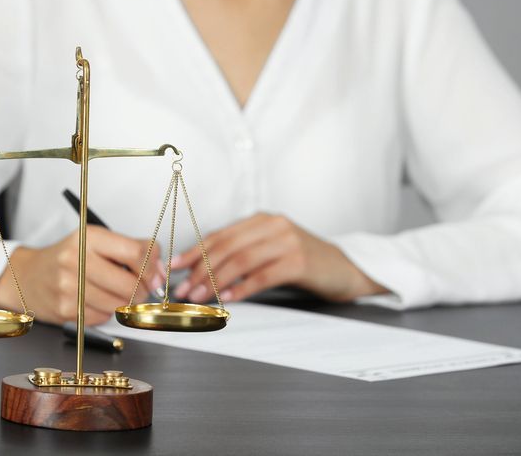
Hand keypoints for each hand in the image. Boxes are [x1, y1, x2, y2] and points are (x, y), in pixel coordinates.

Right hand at [0, 226, 164, 325]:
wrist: (27, 276)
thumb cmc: (67, 257)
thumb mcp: (96, 241)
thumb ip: (130, 250)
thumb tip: (160, 271)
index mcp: (89, 237)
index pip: (135, 253)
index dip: (152, 267)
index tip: (156, 275)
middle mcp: (77, 260)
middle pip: (130, 284)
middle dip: (142, 290)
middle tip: (142, 289)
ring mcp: (69, 287)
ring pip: (118, 304)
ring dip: (124, 303)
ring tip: (115, 293)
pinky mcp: (66, 310)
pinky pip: (102, 318)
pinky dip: (106, 312)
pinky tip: (96, 301)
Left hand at [168, 213, 387, 303]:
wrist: (346, 269)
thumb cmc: (304, 263)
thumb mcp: (271, 251)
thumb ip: (243, 254)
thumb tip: (201, 273)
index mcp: (262, 220)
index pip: (221, 235)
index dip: (194, 251)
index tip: (174, 268)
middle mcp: (274, 225)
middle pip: (228, 247)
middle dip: (200, 270)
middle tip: (184, 290)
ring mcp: (288, 241)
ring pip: (242, 260)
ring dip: (216, 281)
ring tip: (201, 297)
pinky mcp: (300, 261)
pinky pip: (264, 275)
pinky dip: (244, 288)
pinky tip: (231, 299)